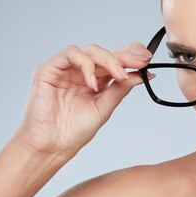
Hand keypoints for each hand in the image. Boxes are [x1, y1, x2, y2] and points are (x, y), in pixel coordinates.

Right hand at [13, 43, 152, 159]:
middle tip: (141, 62)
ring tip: (119, 76)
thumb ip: (120, 88)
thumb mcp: (104, 107)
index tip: (147, 59)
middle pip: (104, 53)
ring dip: (109, 60)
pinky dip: (86, 64)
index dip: (130, 55)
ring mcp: (64, 69)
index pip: (113, 60)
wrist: (52, 146)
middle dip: (124, 56)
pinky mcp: (48, 69)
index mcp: (93, 80)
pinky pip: (70, 54)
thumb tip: (142, 75)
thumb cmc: (74, 131)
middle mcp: (79, 72)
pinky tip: (93, 82)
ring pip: (90, 50)